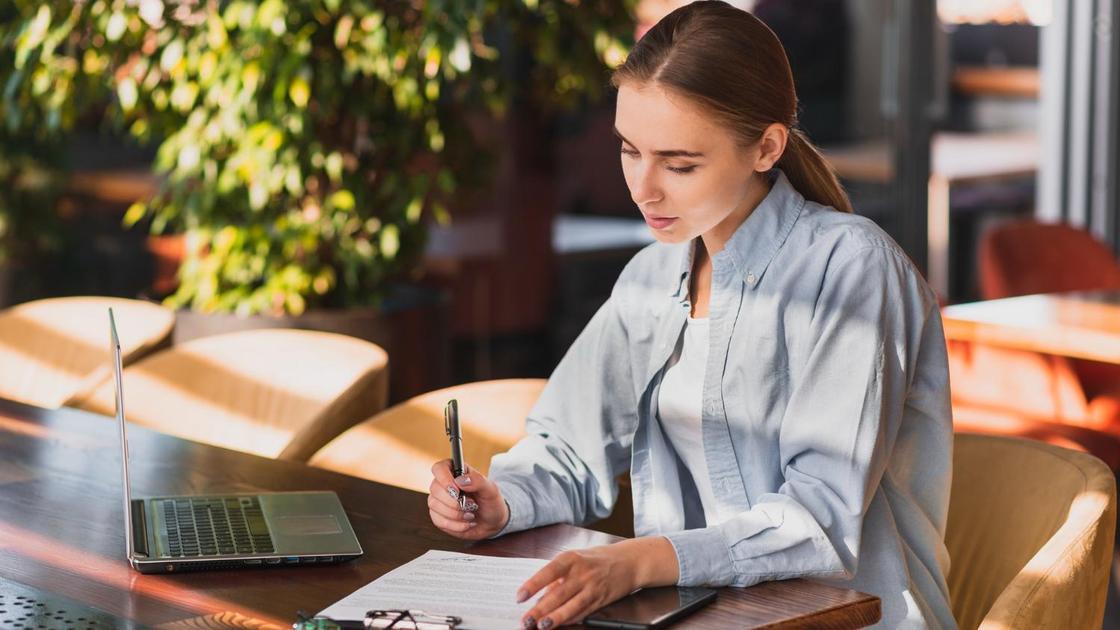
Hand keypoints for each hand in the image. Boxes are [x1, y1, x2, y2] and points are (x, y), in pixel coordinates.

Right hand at [427, 459, 508, 539]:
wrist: (492, 522)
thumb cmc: (491, 502)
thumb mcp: (491, 489)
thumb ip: (477, 481)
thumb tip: (460, 481)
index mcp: (456, 472)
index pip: (439, 468)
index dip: (444, 479)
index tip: (456, 490)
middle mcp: (444, 484)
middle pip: (435, 488)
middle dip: (454, 501)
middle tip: (471, 505)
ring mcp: (438, 500)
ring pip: (434, 505)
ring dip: (455, 514)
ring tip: (470, 514)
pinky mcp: (438, 516)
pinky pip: (438, 520)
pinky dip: (454, 525)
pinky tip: (465, 524)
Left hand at [516, 537, 678, 628]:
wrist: (629, 561)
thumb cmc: (598, 558)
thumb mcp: (576, 558)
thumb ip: (559, 576)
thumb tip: (541, 595)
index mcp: (571, 558)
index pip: (548, 572)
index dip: (533, 585)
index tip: (520, 597)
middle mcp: (582, 572)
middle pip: (558, 593)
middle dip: (540, 609)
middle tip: (526, 620)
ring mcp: (592, 587)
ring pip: (571, 606)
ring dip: (555, 618)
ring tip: (541, 626)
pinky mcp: (601, 600)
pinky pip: (582, 612)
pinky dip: (570, 620)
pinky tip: (560, 625)